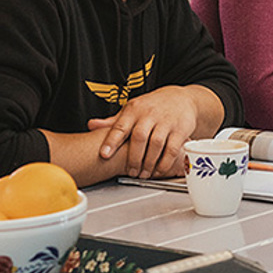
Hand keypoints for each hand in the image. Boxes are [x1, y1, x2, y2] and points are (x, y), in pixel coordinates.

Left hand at [86, 86, 203, 178]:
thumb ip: (113, 121)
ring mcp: (166, 121)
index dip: (111, 141)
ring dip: (148, 163)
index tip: (104, 154)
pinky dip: (165, 162)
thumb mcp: (132, 109)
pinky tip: (159, 170)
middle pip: (139, 138)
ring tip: (143, 173)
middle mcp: (149, 114)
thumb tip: (91, 125)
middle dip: (133, 158)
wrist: (182, 99)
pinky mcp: (180, 129)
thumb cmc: (153, 106)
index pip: (120, 126)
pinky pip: (172, 149)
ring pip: (156, 144)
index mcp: (134, 110)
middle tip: (131, 172)